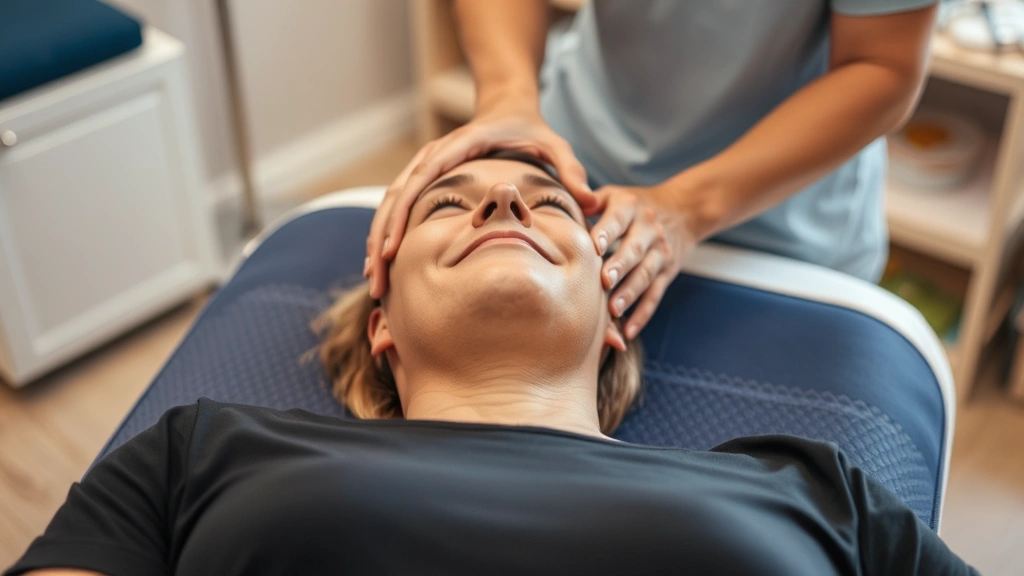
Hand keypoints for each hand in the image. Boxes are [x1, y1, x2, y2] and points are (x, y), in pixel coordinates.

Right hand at [365, 106, 595, 297]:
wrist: (509, 107)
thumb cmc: (532, 130)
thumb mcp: (556, 145)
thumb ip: (571, 170)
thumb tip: (591, 200)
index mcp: (458, 146)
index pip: (421, 180)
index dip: (402, 216)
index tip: (391, 249)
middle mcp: (434, 155)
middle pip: (396, 197)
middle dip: (381, 239)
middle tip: (377, 281)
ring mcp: (425, 166)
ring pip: (390, 204)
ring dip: (378, 242)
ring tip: (374, 282)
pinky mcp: (424, 178)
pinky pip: (398, 207)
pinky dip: (387, 234)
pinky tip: (383, 266)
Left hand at [589, 183, 698, 339]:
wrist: (683, 209)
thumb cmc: (632, 205)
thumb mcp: (613, 194)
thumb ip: (588, 200)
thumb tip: (560, 206)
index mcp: (630, 207)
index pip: (618, 220)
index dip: (606, 231)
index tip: (593, 245)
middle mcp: (648, 229)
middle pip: (634, 249)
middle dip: (619, 266)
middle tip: (603, 282)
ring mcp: (660, 252)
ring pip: (645, 274)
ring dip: (630, 293)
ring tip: (614, 311)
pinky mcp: (667, 273)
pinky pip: (655, 295)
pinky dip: (643, 314)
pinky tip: (629, 331)